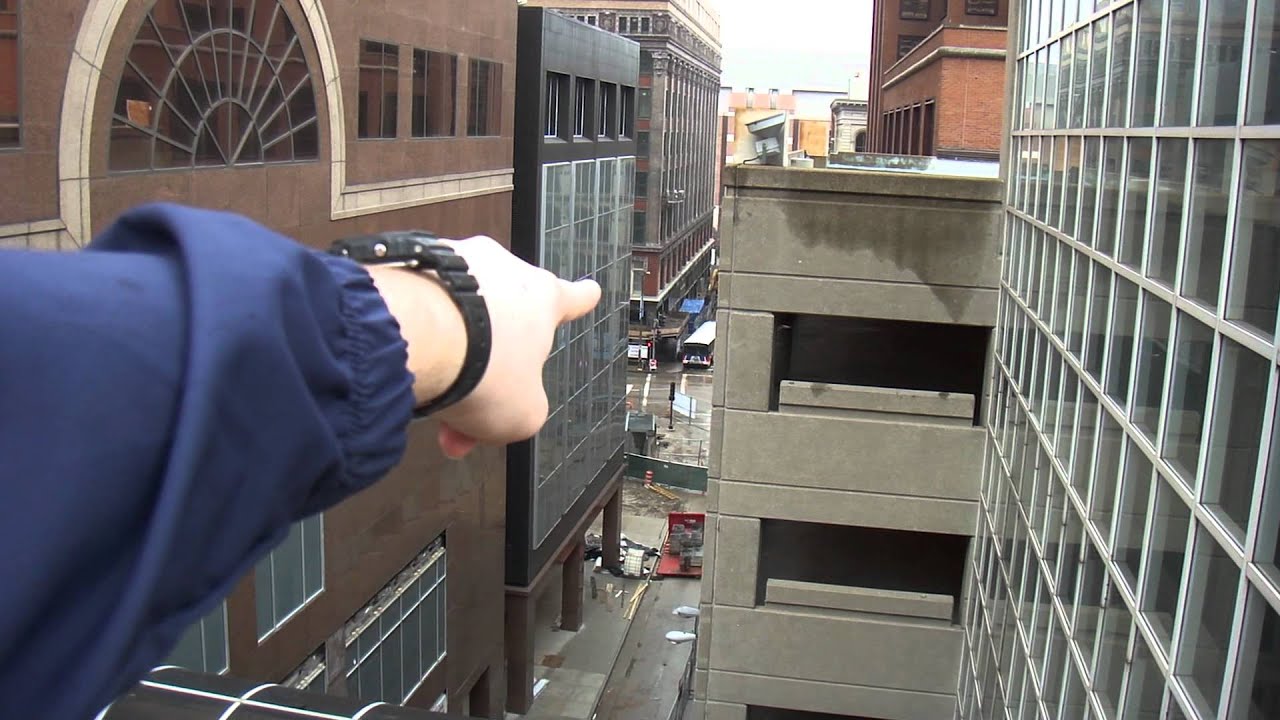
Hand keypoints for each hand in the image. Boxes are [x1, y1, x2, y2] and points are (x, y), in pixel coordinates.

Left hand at [432, 236, 599, 458]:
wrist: (417, 339)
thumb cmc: (482, 369)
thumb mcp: (523, 413)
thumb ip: (525, 409)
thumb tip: (509, 411)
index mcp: (542, 298)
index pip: (571, 297)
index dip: (580, 300)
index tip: (587, 291)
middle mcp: (501, 270)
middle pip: (501, 322)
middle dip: (486, 368)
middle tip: (470, 410)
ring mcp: (455, 261)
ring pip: (458, 318)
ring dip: (448, 359)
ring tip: (430, 398)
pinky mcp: (411, 266)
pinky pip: (420, 308)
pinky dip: (417, 339)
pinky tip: (407, 371)